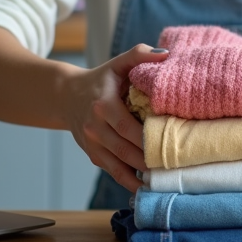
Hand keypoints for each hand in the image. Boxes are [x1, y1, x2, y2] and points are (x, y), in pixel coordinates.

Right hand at [58, 43, 168, 192]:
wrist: (67, 95)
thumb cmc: (101, 79)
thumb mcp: (118, 63)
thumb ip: (140, 55)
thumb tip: (166, 54)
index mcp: (103, 105)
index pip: (127, 127)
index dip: (147, 139)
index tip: (171, 144)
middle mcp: (95, 128)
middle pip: (124, 150)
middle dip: (148, 161)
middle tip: (175, 167)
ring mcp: (92, 144)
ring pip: (118, 165)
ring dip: (140, 176)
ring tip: (164, 181)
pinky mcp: (92, 155)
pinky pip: (112, 171)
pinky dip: (128, 181)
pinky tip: (146, 187)